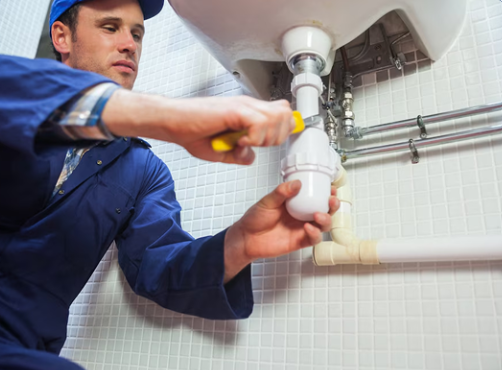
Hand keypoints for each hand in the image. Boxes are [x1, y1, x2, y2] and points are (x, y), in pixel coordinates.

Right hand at [104, 91, 294, 164]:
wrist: (172, 122)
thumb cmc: (190, 131)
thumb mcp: (220, 150)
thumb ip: (238, 154)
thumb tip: (250, 157)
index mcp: (247, 113)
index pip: (281, 113)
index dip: (282, 130)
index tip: (268, 143)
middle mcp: (248, 106)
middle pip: (285, 114)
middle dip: (277, 136)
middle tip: (258, 145)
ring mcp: (243, 106)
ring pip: (277, 117)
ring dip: (266, 137)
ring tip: (247, 143)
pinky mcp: (234, 110)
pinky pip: (259, 122)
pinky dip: (254, 137)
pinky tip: (240, 141)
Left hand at [223, 180, 339, 282]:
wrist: (246, 238)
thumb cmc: (255, 219)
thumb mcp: (267, 201)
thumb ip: (282, 192)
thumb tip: (297, 183)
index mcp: (296, 203)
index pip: (316, 196)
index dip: (326, 193)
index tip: (331, 188)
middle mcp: (302, 215)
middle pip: (325, 211)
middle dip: (332, 206)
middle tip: (331, 201)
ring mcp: (301, 229)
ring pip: (323, 225)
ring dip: (326, 219)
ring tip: (318, 215)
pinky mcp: (299, 241)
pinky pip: (313, 239)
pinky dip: (314, 233)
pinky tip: (308, 227)